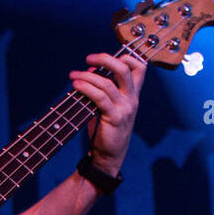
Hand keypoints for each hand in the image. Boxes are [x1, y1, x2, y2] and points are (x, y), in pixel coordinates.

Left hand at [68, 51, 146, 175]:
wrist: (108, 157)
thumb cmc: (105, 131)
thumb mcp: (106, 107)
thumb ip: (101, 89)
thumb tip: (89, 69)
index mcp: (132, 95)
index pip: (140, 68)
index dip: (126, 56)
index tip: (106, 57)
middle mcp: (132, 99)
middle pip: (125, 69)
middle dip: (106, 59)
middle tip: (88, 58)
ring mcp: (125, 109)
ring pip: (108, 83)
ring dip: (88, 76)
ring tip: (74, 75)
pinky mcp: (115, 118)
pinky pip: (100, 98)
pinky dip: (87, 88)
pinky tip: (76, 85)